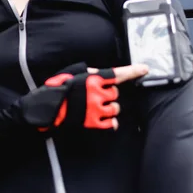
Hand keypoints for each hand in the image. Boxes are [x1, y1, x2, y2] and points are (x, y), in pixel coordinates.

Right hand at [15, 63, 147, 131]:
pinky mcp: (94, 123)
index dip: (133, 71)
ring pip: (115, 108)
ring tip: (98, 108)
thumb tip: (98, 73)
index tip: (145, 69)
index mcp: (93, 79)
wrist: (48, 108)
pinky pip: (111, 123)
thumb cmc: (57, 88)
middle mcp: (97, 93)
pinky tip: (104, 120)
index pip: (117, 74)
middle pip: (115, 93)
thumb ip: (88, 73)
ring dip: (110, 108)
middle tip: (96, 96)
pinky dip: (110, 122)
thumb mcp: (71, 73)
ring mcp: (96, 109)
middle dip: (109, 94)